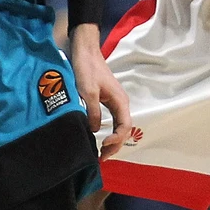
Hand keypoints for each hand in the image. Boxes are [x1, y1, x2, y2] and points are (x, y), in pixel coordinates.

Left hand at [72, 25, 130, 159]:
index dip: (116, 140)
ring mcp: (114, 102)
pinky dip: (107, 132)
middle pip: (123, 129)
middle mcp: (121, 103)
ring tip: (101, 153)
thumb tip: (94, 131)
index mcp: (120, 101)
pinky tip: (98, 138)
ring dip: (112, 140)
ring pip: (118, 126)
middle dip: (115, 145)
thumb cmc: (87, 69)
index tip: (103, 145)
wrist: (85, 51)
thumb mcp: (88, 92)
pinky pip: (112, 120)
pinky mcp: (107, 100)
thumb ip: (92, 112)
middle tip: (101, 158)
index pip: (124, 126)